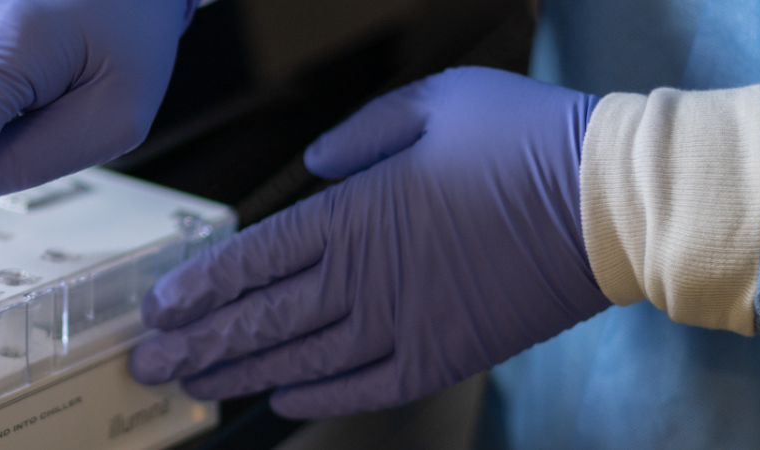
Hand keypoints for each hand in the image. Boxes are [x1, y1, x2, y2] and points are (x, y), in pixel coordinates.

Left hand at [128, 67, 612, 417]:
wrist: (614, 201)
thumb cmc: (527, 139)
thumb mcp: (434, 103)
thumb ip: (361, 135)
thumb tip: (314, 165)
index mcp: (356, 213)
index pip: (253, 261)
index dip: (199, 288)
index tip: (157, 309)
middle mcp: (368, 277)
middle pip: (261, 321)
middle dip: (196, 345)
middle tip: (145, 366)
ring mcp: (404, 323)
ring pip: (300, 361)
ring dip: (240, 377)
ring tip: (192, 391)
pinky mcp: (444, 355)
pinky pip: (365, 388)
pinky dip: (318, 398)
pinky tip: (280, 403)